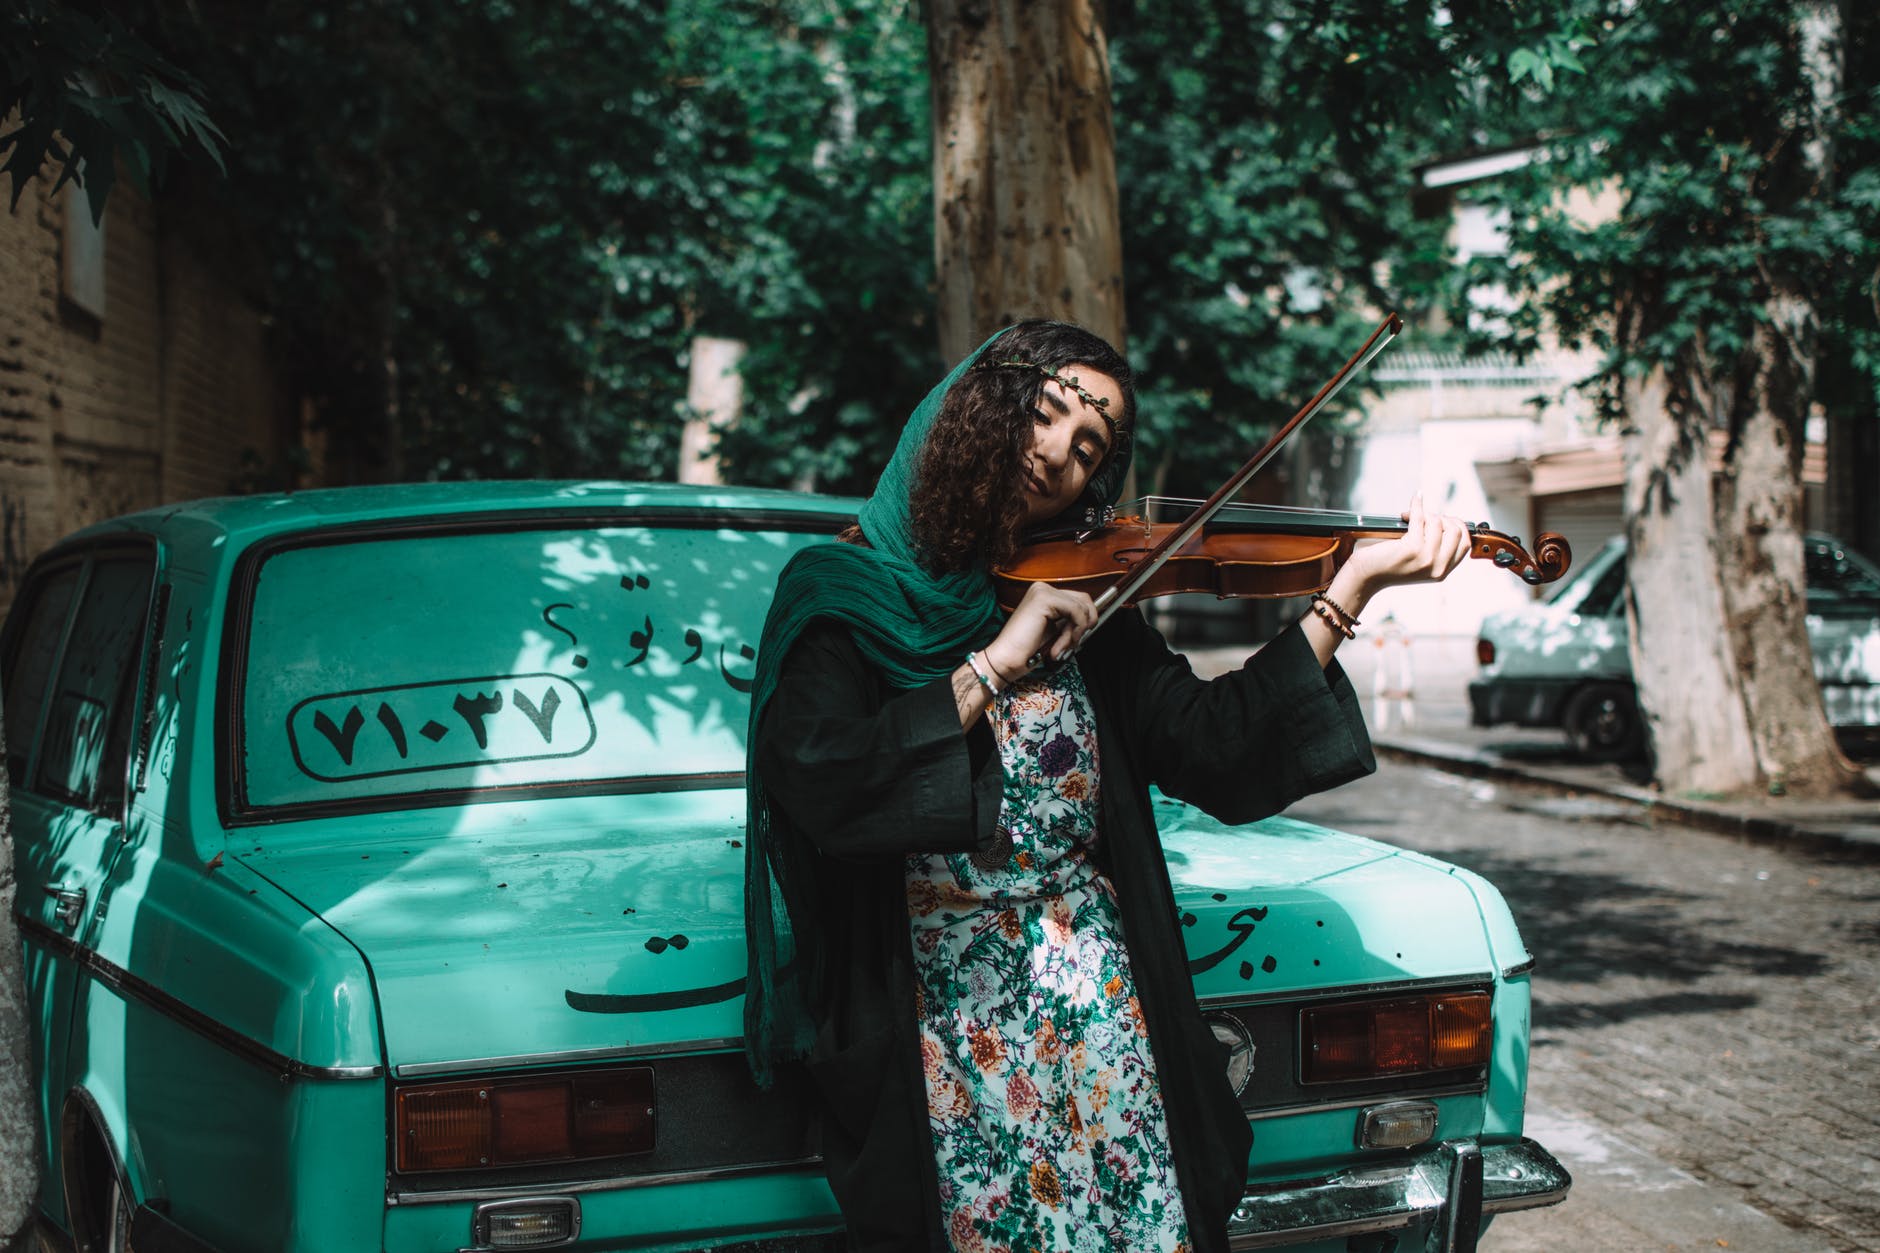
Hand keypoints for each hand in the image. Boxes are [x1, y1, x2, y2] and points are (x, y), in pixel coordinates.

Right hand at [982, 582, 1097, 680]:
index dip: (1085, 620)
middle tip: (1071, 644)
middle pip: (1084, 600)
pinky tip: (1059, 645)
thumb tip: (1091, 618)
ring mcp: (1043, 591)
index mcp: (1044, 594)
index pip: (1079, 599)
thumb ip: (1069, 621)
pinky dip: (1073, 632)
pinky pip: (1076, 612)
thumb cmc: (1027, 650)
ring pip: (1081, 608)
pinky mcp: (1044, 599)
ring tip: (1060, 647)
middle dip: (1083, 626)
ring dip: (1075, 633)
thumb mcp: (1055, 631)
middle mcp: (1042, 588)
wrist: (1006, 659)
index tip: (1078, 638)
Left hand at [1346, 493, 1470, 594]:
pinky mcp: (1412, 548)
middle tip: (1425, 517)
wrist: (1365, 576)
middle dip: (1442, 517)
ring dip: (1425, 513)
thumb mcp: (1419, 563)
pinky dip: (1417, 505)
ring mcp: (1426, 558)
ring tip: (1410, 516)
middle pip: (1456, 531)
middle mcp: (1437, 567)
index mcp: (1442, 571)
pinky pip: (1420, 518)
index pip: (1465, 544)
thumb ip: (1435, 550)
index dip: (1457, 527)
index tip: (1444, 520)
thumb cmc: (1388, 565)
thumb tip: (1445, 520)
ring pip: (1437, 522)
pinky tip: (1415, 500)